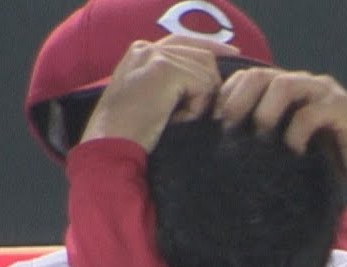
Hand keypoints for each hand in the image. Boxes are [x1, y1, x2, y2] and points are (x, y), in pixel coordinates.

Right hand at [80, 35, 237, 151]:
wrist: (111, 145)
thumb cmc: (129, 133)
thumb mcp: (148, 98)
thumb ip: (171, 80)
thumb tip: (209, 74)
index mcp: (141, 51)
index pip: (186, 41)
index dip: (213, 48)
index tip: (235, 55)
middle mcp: (147, 47)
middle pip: (203, 55)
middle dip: (209, 85)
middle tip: (192, 115)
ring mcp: (155, 56)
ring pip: (207, 71)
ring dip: (199, 101)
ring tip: (176, 118)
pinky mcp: (165, 69)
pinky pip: (203, 85)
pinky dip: (195, 108)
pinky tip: (174, 120)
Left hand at [214, 68, 346, 177]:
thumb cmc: (328, 157)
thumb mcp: (289, 146)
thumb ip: (266, 138)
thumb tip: (226, 151)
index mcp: (288, 90)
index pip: (248, 78)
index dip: (227, 95)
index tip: (213, 122)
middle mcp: (304, 84)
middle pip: (261, 75)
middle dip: (239, 99)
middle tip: (228, 126)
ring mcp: (323, 93)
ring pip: (285, 85)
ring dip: (265, 111)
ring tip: (259, 134)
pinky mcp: (341, 109)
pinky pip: (312, 112)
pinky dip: (296, 131)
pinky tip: (292, 150)